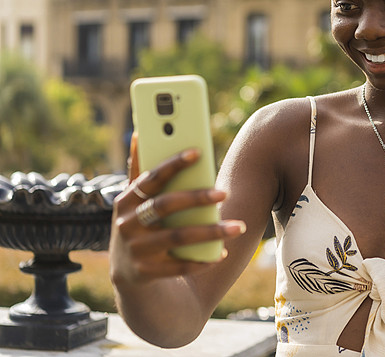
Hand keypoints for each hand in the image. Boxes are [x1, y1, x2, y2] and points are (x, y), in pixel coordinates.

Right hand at [110, 133, 244, 285]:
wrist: (127, 272)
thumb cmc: (140, 223)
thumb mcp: (134, 200)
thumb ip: (139, 170)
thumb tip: (140, 133)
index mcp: (126, 200)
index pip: (151, 178)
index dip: (173, 164)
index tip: (198, 152)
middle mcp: (127, 224)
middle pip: (166, 205)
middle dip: (197, 198)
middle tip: (225, 192)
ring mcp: (135, 250)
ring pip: (178, 237)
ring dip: (211, 232)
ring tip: (238, 227)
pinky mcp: (145, 273)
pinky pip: (179, 266)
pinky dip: (202, 260)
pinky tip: (222, 252)